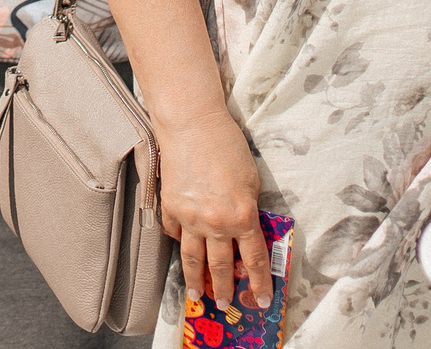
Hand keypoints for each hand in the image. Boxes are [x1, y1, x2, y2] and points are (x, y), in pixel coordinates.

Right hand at [158, 111, 270, 311]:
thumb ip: (249, 209)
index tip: (261, 300)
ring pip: (193, 258)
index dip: (259, 282)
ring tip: (197, 295)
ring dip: (196, 280)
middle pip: (222, 265)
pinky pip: (175, 233)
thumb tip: (245, 230)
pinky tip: (183, 248)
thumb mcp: (252, 181)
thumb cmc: (227, 146)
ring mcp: (189, 217)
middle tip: (224, 305)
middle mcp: (216, 222)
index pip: (254, 259)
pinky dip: (180, 241)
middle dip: (225, 289)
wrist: (192, 124)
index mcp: (242, 216)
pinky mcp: (170, 207)